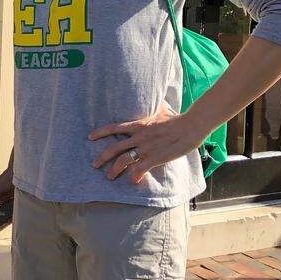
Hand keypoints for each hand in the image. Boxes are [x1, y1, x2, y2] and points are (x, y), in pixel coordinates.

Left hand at [89, 101, 203, 183]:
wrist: (191, 126)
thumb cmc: (177, 118)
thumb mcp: (160, 110)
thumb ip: (152, 108)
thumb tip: (155, 99)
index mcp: (138, 125)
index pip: (113, 127)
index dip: (100, 132)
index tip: (89, 137)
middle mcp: (138, 137)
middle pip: (114, 148)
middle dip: (102, 157)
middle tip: (94, 164)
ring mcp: (146, 148)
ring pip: (124, 160)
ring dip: (114, 169)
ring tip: (109, 176)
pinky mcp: (155, 158)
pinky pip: (140, 169)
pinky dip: (135, 176)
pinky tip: (133, 181)